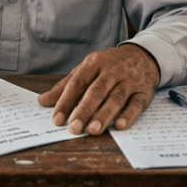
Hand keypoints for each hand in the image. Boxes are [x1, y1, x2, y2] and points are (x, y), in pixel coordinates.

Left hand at [38, 44, 159, 135]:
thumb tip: (42, 101)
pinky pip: (136, 104)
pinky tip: (120, 125)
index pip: (78, 83)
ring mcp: (129, 81)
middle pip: (96, 91)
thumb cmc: (109, 66)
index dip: (66, 101)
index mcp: (94, 63)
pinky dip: (128, 115)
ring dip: (104, 115)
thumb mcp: (87, 69)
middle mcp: (111, 71)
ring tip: (93, 130)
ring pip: (116, 98)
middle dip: (84, 110)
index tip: (57, 119)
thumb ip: (65, 86)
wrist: (143, 55)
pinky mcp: (143, 92)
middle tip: (73, 128)